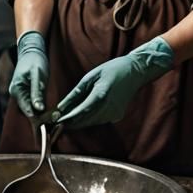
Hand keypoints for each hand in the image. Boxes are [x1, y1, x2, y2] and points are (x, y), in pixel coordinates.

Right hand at [9, 31, 48, 117]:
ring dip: (42, 116)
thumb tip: (38, 109)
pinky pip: (33, 105)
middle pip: (29, 112)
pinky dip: (41, 110)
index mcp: (17, 90)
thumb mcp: (37, 75)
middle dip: (41, 120)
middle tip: (54, 125)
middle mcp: (17, 94)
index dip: (38, 120)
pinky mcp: (26, 93)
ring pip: (31, 110)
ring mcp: (21, 94)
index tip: (50, 125)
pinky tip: (50, 113)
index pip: (28, 111)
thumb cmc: (35, 60)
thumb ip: (37, 92)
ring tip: (54, 121)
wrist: (31, 50)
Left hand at [57, 37, 174, 127]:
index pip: (83, 111)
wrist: (136, 71)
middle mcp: (110, 107)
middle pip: (87, 120)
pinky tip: (81, 116)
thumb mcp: (91, 76)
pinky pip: (100, 120)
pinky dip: (89, 119)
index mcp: (102, 94)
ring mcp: (115, 113)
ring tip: (66, 120)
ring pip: (92, 122)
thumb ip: (76, 92)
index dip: (69, 118)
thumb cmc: (112, 69)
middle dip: (71, 123)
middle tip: (57, 123)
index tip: (57, 121)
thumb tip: (62, 106)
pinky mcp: (117, 116)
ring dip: (79, 122)